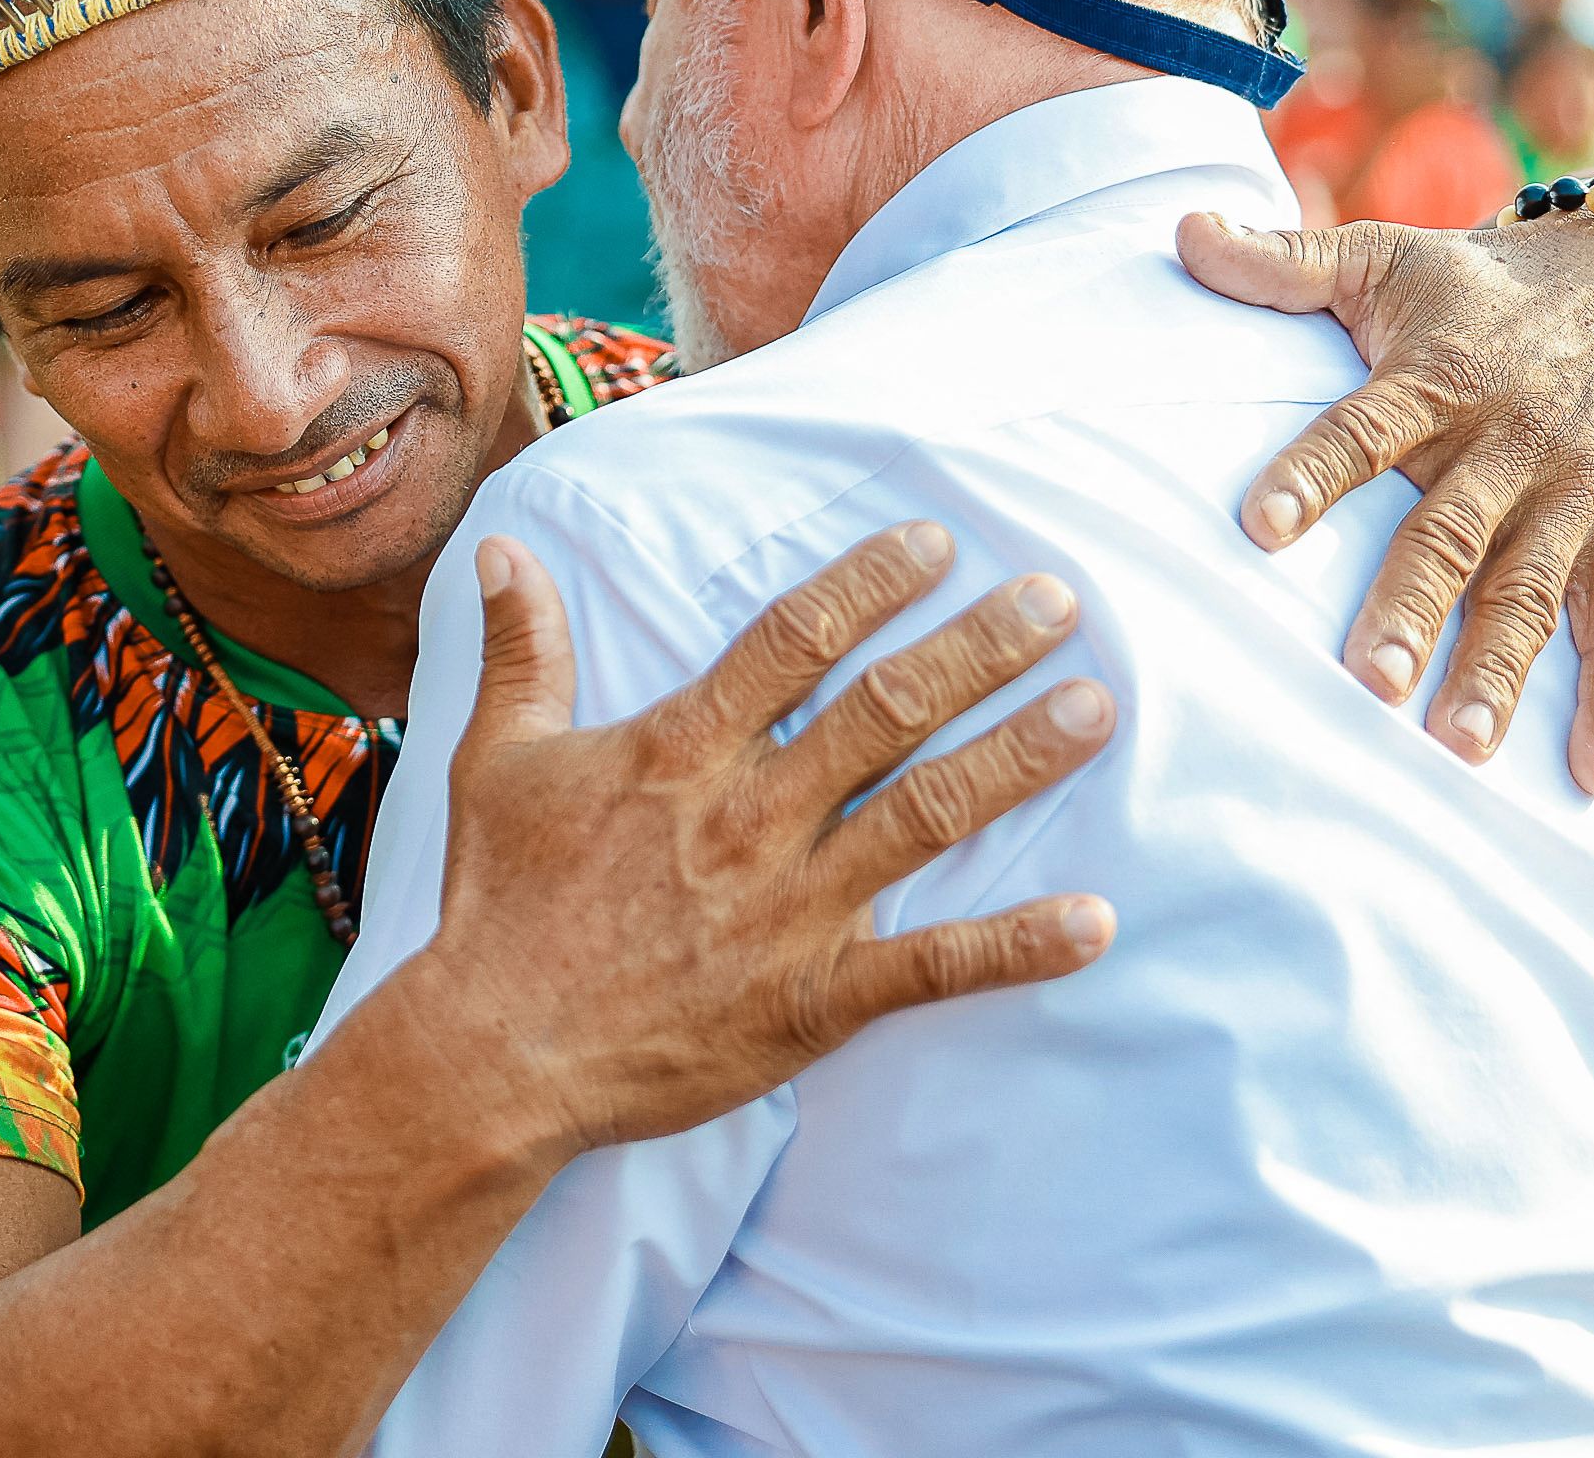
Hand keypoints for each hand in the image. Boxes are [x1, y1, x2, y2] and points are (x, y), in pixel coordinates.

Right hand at [426, 524, 1115, 1160]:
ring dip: (1017, 757)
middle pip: (886, 709)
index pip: (794, 639)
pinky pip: (934, 966)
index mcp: (681, 750)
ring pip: (928, 813)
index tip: (938, 542)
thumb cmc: (497, 901)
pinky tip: (1097, 921)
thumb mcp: (496, 756)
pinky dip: (1018, 945)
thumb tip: (503, 546)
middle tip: (1058, 599)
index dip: (871, 582)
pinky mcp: (815, 996)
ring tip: (1095, 709)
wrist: (496, 1052)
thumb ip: (520, 647)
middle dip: (978, 647)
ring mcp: (791, 908)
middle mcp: (750, 816)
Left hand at [1178, 210, 1593, 791]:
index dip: (1311, 475)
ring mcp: (1577, 495)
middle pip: (1452, 531)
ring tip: (1457, 744)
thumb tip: (1181, 231)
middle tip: (1366, 680)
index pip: (1362, 430)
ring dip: (1500, 670)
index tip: (1257, 527)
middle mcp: (1510, 441)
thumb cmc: (1476, 289)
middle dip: (1411, 606)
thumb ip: (1282, 263)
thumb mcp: (1383, 257)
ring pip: (1533, 590)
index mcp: (1437, 377)